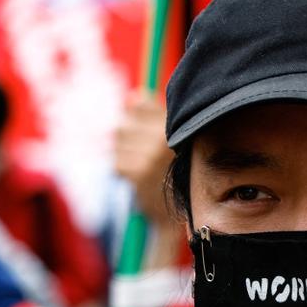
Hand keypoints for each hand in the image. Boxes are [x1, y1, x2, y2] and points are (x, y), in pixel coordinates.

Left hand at [114, 94, 172, 223]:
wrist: (189, 210)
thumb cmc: (181, 169)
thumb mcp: (176, 137)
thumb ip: (154, 113)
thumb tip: (131, 97)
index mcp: (177, 123)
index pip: (138, 103)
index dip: (136, 117)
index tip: (144, 130)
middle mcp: (165, 136)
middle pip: (122, 125)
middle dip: (127, 140)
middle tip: (143, 155)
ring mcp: (151, 155)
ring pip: (117, 144)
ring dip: (125, 156)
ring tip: (144, 167)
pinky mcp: (139, 172)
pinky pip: (117, 164)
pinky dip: (125, 172)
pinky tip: (142, 179)